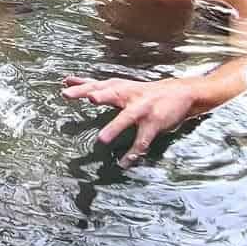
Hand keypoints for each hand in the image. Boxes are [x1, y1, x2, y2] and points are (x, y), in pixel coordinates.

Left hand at [61, 76, 198, 166]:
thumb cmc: (142, 91)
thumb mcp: (119, 85)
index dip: (83, 86)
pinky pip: (142, 140)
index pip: (98, 84)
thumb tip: (67, 82)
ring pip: (128, 117)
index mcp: (119, 87)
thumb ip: (93, 86)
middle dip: (101, 95)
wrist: (181, 93)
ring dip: (116, 127)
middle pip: (113, 93)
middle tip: (88, 98)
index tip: (65, 87)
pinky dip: (133, 153)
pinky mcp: (154, 123)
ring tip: (102, 139)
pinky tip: (124, 163)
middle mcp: (130, 96)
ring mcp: (143, 109)